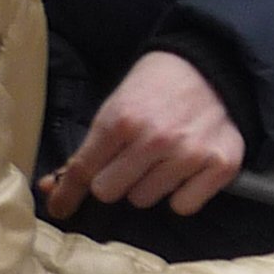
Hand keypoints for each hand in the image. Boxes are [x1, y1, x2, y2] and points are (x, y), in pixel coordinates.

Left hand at [42, 51, 244, 218]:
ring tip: (161, 159)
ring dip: (148, 185)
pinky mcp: (220, 165)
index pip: (83, 171)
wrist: (210, 65)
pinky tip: (184, 170)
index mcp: (122, 120)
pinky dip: (181, 193)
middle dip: (114, 179)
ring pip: (145, 200)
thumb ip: (89, 149)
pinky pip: (183, 205)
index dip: (67, 192)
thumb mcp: (115, 106)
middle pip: (109, 192)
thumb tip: (53, 190)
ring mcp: (189, 154)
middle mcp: (155, 139)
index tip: (60, 208)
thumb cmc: (155, 86)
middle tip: (128, 162)